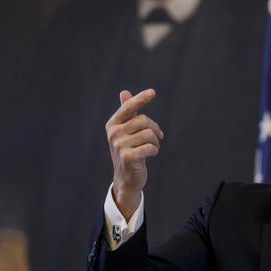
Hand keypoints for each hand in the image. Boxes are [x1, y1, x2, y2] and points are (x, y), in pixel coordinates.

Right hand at [105, 89, 163, 219]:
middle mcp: (114, 133)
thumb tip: (124, 92)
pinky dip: (155, 151)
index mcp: (113, 124)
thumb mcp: (126, 131)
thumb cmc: (128, 151)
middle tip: (158, 136)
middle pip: (144, 120)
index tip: (153, 92)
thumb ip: (127, 112)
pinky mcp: (128, 157)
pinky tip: (150, 155)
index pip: (128, 107)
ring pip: (149, 134)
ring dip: (155, 141)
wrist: (126, 178)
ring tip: (152, 147)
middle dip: (154, 129)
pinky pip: (151, 147)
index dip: (141, 98)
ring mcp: (119, 145)